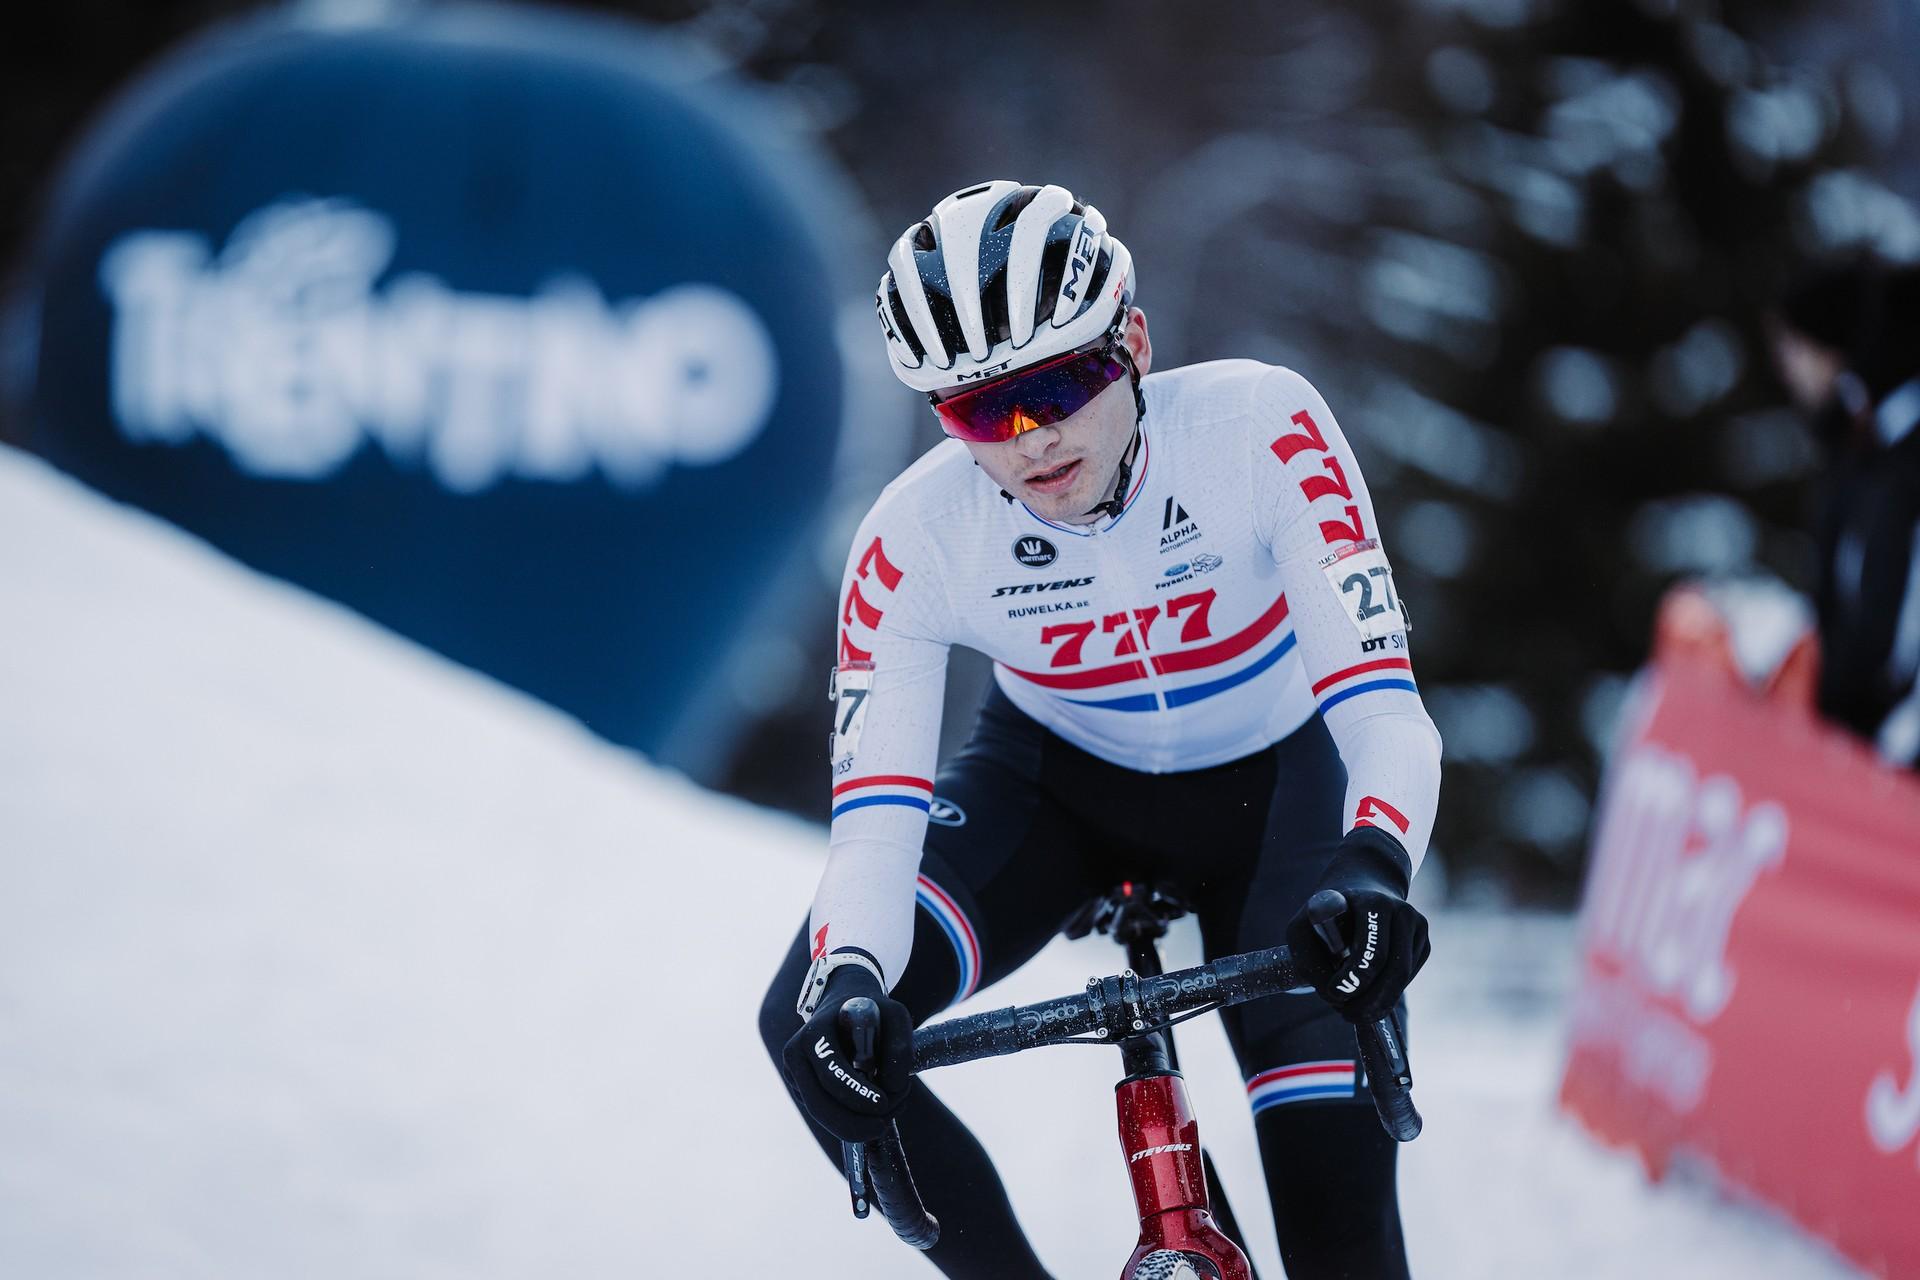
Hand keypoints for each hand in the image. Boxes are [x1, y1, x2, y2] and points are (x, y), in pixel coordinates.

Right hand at [780, 965, 913, 1143]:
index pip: (831, 1074)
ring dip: (854, 1124)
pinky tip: (873, 1110)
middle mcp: (796, 1055)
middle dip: (852, 1123)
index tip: (884, 1104)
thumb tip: (892, 1085)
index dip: (856, 1094)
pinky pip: (824, 1114)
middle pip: (818, 1105)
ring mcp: (794, 1075)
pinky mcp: (801, 1090)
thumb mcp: (894, 1015)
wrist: (845, 1006)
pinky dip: (849, 1120)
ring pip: (820, 1115)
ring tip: (886, 1115)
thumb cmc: (872, 1011)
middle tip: (881, 1127)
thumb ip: (900, 1046)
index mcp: (813, 1034)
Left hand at [1285, 828, 1430, 1023]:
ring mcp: (1418, 926)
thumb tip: (1334, 996)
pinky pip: (1408, 977)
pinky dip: (1388, 992)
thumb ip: (1310, 961)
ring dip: (1379, 1003)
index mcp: (1373, 903)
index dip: (1354, 980)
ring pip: (1403, 979)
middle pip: (1394, 970)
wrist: (1362, 884)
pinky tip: (1368, 990)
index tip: (1332, 995)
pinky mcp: (1424, 942)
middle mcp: (1402, 912)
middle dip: (1369, 1001)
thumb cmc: (1326, 914)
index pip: (1372, 952)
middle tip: (1346, 1015)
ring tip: (1353, 1012)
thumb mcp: (1303, 928)